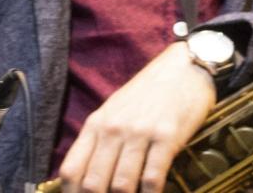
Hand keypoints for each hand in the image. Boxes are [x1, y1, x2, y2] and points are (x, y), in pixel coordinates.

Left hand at [59, 42, 215, 192]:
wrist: (181, 70)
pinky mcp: (165, 137)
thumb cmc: (146, 95)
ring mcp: (138, 133)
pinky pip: (152, 177)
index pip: (71, 169)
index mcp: (95, 125)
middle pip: (93, 182)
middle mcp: (112, 129)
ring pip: (121, 184)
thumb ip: (98, 142)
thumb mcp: (113, 113)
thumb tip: (84, 177)